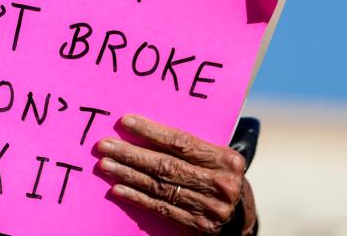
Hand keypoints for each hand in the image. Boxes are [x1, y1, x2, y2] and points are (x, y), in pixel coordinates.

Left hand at [96, 114, 256, 234]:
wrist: (241, 218)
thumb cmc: (222, 177)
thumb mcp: (219, 158)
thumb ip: (193, 145)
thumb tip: (148, 127)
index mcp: (226, 159)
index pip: (181, 142)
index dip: (151, 131)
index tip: (125, 122)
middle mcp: (219, 184)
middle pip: (166, 165)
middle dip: (131, 153)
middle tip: (104, 145)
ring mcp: (209, 208)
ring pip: (160, 187)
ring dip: (128, 175)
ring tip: (105, 164)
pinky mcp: (197, 227)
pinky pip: (161, 209)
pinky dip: (137, 198)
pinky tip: (118, 189)